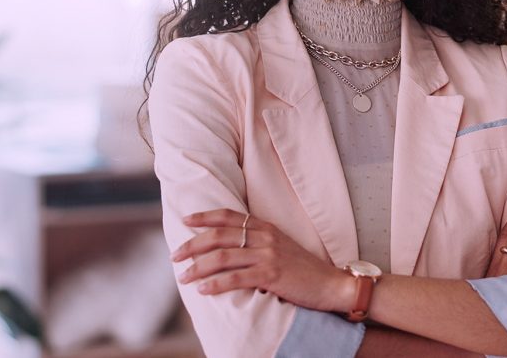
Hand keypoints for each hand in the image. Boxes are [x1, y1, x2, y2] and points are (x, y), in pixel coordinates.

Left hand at [172, 209, 352, 312]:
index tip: (185, 220)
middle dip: (192, 245)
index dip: (204, 216)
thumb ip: (257, 241)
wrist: (330, 284)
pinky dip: (215, 285)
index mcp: (265, 227)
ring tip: (183, 277)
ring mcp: (268, 255)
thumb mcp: (280, 246)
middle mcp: (265, 237)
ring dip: (198, 268)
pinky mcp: (271, 275)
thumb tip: (228, 247)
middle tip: (175, 256)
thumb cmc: (303, 269)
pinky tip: (203, 290)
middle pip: (219, 236)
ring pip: (222, 257)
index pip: (229, 216)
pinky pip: (235, 278)